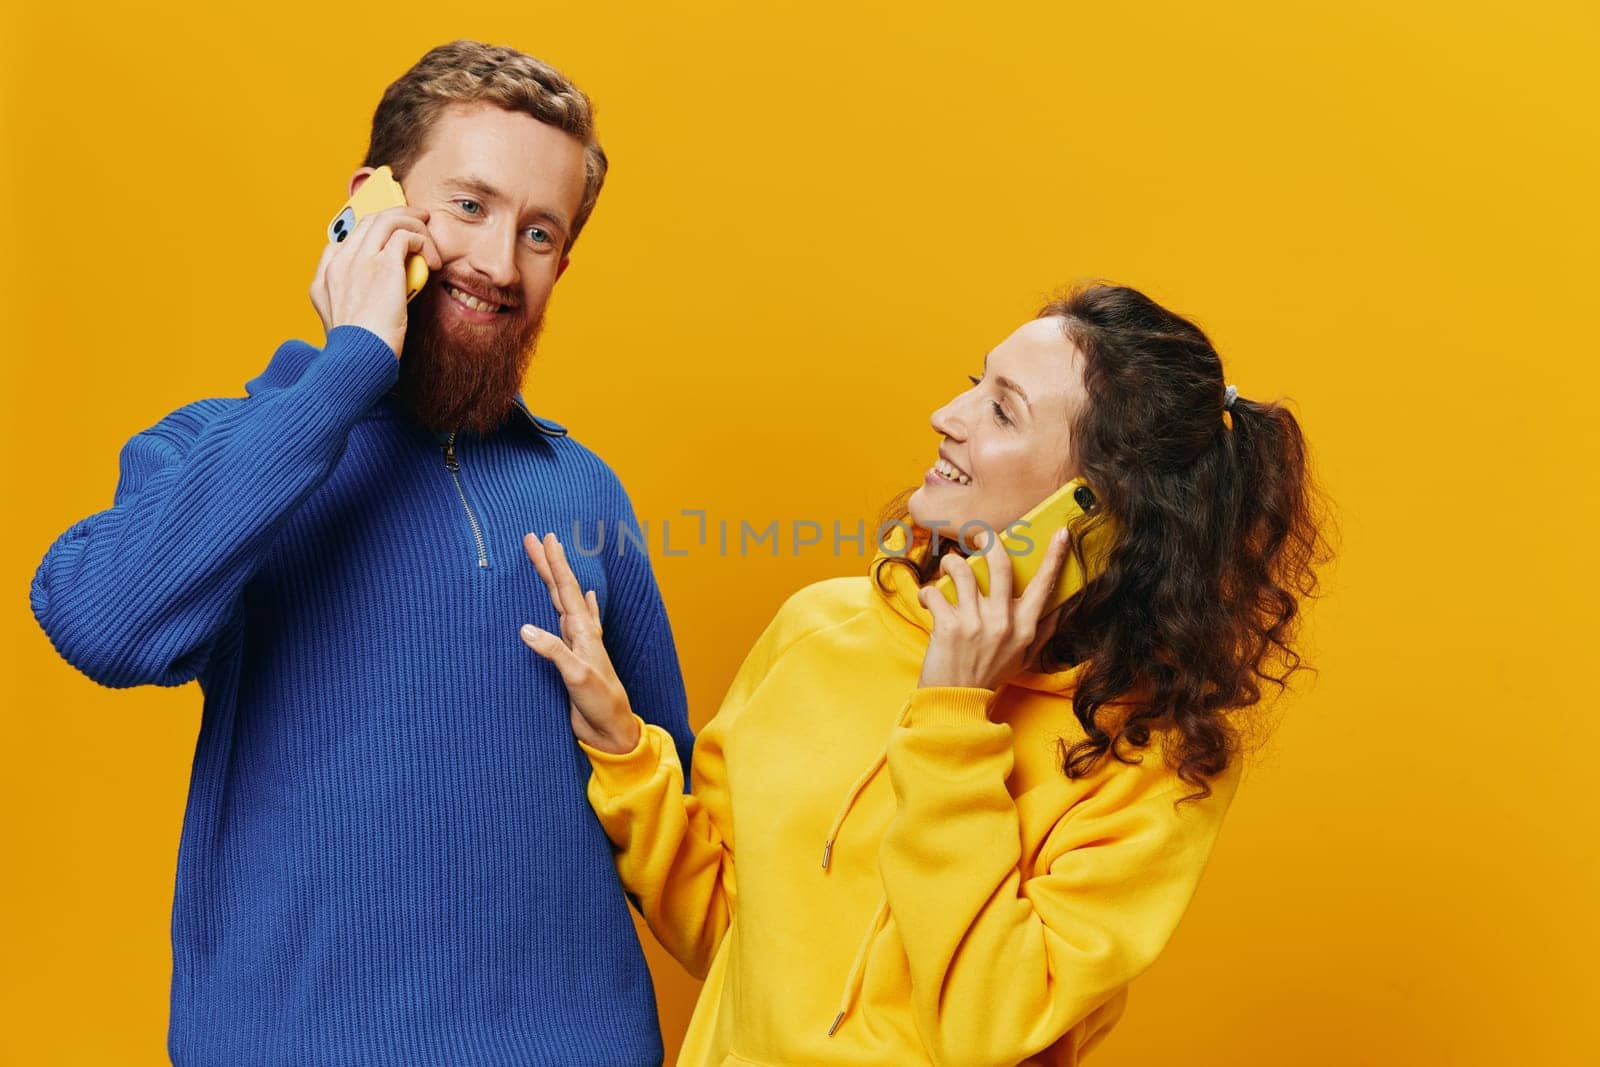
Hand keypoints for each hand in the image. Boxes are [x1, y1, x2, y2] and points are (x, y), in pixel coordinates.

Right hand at [309, 204, 441, 358]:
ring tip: (429, 232)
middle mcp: (338, 264)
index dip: (371, 230)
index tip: (392, 236)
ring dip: (413, 222)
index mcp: (325, 278)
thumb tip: (377, 292)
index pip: (345, 239)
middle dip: (397, 216)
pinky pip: (405, 235)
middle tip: (418, 220)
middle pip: (368, 222)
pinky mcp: (383, 266)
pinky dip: (422, 241)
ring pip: (388, 220)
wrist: (357, 359)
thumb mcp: (343, 325)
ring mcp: (358, 261)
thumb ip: (351, 302)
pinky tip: (433, 260)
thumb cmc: (357, 350)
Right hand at [519, 532, 640, 753]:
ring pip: (564, 603)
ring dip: (556, 581)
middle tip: (533, 538)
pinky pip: (574, 623)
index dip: (553, 563)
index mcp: (583, 632)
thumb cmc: (600, 703)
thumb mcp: (576, 676)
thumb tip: (525, 627)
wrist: (612, 729)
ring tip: (549, 560)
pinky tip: (585, 597)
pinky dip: (578, 606)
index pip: (564, 590)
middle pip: (561, 590)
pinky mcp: (575, 658)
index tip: (543, 538)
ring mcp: (579, 644)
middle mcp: (582, 633)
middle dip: (548, 564)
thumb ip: (553, 651)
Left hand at [915, 527, 1071, 690]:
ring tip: (948, 568)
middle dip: (988, 540)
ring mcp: (976, 623)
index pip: (1044, 585)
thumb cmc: (988, 676)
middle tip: (979, 535)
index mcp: (1025, 627)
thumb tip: (1060, 608)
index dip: (1055, 557)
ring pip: (962, 570)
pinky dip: (927, 591)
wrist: (956, 702)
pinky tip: (929, 600)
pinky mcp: (949, 626)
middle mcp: (1003, 622)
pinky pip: (935, 591)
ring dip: (951, 563)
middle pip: (1000, 564)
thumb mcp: (1023, 658)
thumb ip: (1041, 632)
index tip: (1061, 533)